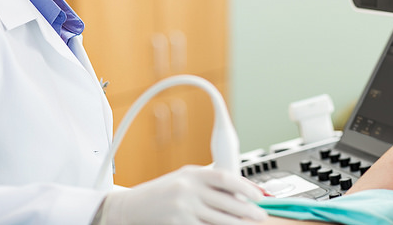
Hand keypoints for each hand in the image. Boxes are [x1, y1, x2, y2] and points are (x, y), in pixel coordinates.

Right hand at [98, 165, 267, 224]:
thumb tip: (237, 190)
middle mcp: (188, 189)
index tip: (259, 195)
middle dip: (247, 210)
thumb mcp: (184, 178)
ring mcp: (183, 208)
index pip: (225, 178)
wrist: (130, 207)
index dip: (246, 186)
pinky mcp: (178, 224)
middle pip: (227, 202)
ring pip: (219, 220)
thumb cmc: (160, 192)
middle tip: (261, 215)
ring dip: (238, 224)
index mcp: (193, 173)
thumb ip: (207, 181)